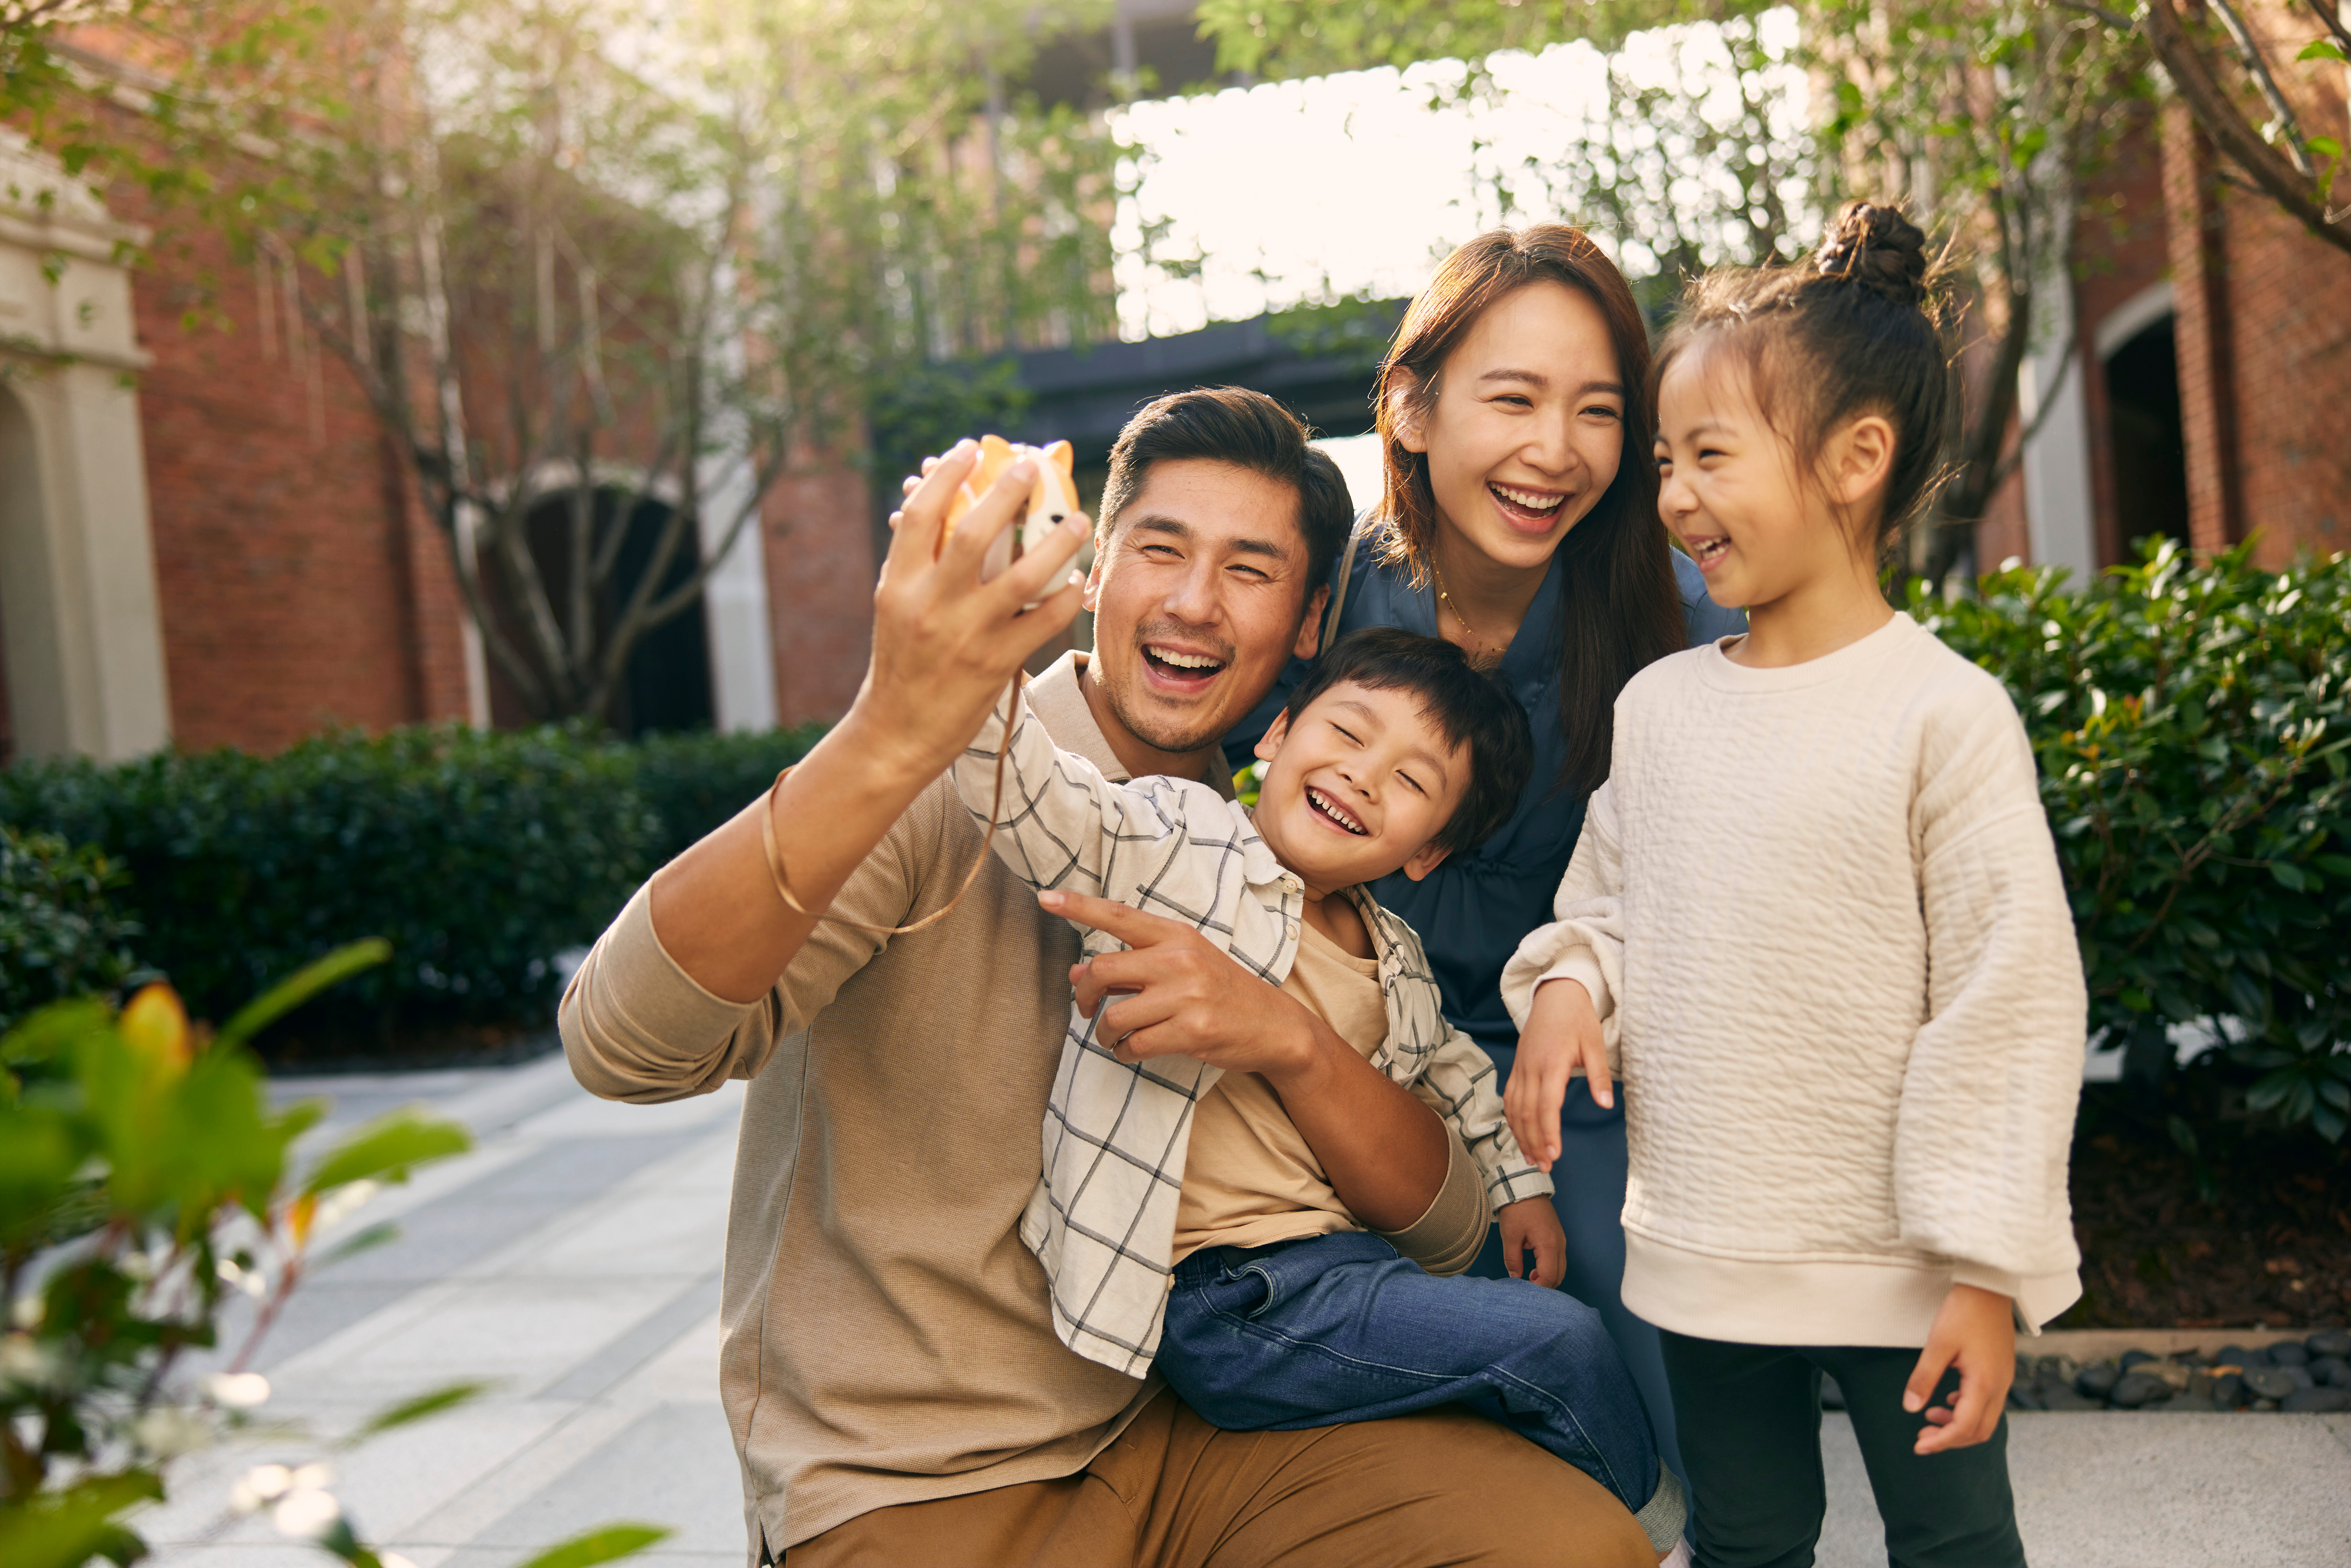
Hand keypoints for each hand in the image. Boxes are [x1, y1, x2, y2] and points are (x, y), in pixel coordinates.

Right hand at [855, 440, 1088, 783]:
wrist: (897, 731)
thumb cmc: (900, 661)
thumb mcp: (896, 604)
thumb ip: (918, 561)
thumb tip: (930, 502)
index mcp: (898, 583)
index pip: (921, 514)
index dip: (947, 475)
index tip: (970, 449)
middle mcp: (929, 603)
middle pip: (975, 532)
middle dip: (1007, 492)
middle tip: (1031, 466)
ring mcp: (965, 634)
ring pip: (1022, 575)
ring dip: (1057, 543)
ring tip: (1077, 521)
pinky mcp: (995, 663)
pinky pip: (1041, 620)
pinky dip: (1064, 598)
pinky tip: (1076, 582)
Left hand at [1044, 890, 1316, 1077]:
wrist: (1275, 1026)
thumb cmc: (1223, 993)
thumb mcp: (1182, 967)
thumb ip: (1130, 967)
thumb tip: (1075, 972)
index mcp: (1177, 935)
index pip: (1118, 915)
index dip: (1078, 906)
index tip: (1045, 897)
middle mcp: (1180, 959)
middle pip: (1103, 969)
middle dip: (1082, 994)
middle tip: (1085, 1009)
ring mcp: (1188, 995)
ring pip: (1115, 1015)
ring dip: (1104, 1032)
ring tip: (1114, 1037)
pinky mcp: (1192, 1031)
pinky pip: (1135, 1045)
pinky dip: (1124, 1053)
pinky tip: (1131, 1051)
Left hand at [1498, 1196, 1565, 1288]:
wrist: (1525, 1187)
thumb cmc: (1517, 1209)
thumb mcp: (1510, 1235)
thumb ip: (1513, 1259)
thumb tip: (1515, 1277)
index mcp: (1548, 1244)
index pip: (1549, 1276)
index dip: (1538, 1288)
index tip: (1525, 1290)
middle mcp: (1560, 1244)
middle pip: (1559, 1275)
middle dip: (1545, 1285)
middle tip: (1527, 1287)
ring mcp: (1561, 1240)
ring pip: (1561, 1268)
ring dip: (1548, 1276)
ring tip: (1530, 1276)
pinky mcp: (1558, 1236)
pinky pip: (1559, 1259)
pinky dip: (1550, 1267)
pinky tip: (1535, 1267)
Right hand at [1503, 979, 1611, 1173]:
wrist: (1555, 996)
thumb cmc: (1578, 1019)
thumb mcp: (1595, 1043)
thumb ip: (1599, 1075)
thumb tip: (1605, 1103)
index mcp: (1552, 1063)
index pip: (1546, 1105)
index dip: (1548, 1132)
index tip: (1554, 1155)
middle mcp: (1531, 1068)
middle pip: (1527, 1113)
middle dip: (1534, 1142)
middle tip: (1545, 1167)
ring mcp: (1520, 1068)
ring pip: (1514, 1108)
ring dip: (1521, 1135)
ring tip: (1532, 1159)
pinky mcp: (1517, 1068)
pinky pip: (1510, 1099)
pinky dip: (1513, 1120)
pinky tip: (1521, 1135)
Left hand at [1904, 1283, 2014, 1453]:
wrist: (1989, 1288)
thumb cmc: (1963, 1312)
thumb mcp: (1938, 1345)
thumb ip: (1924, 1378)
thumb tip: (1911, 1408)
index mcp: (1984, 1384)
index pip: (1964, 1427)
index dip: (1941, 1441)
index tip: (1919, 1446)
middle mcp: (1999, 1387)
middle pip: (1978, 1430)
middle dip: (1950, 1439)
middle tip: (1922, 1436)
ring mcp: (2003, 1380)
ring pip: (1984, 1419)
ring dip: (1957, 1425)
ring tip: (1929, 1417)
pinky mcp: (2000, 1372)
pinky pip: (1986, 1403)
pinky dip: (1965, 1410)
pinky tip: (1946, 1401)